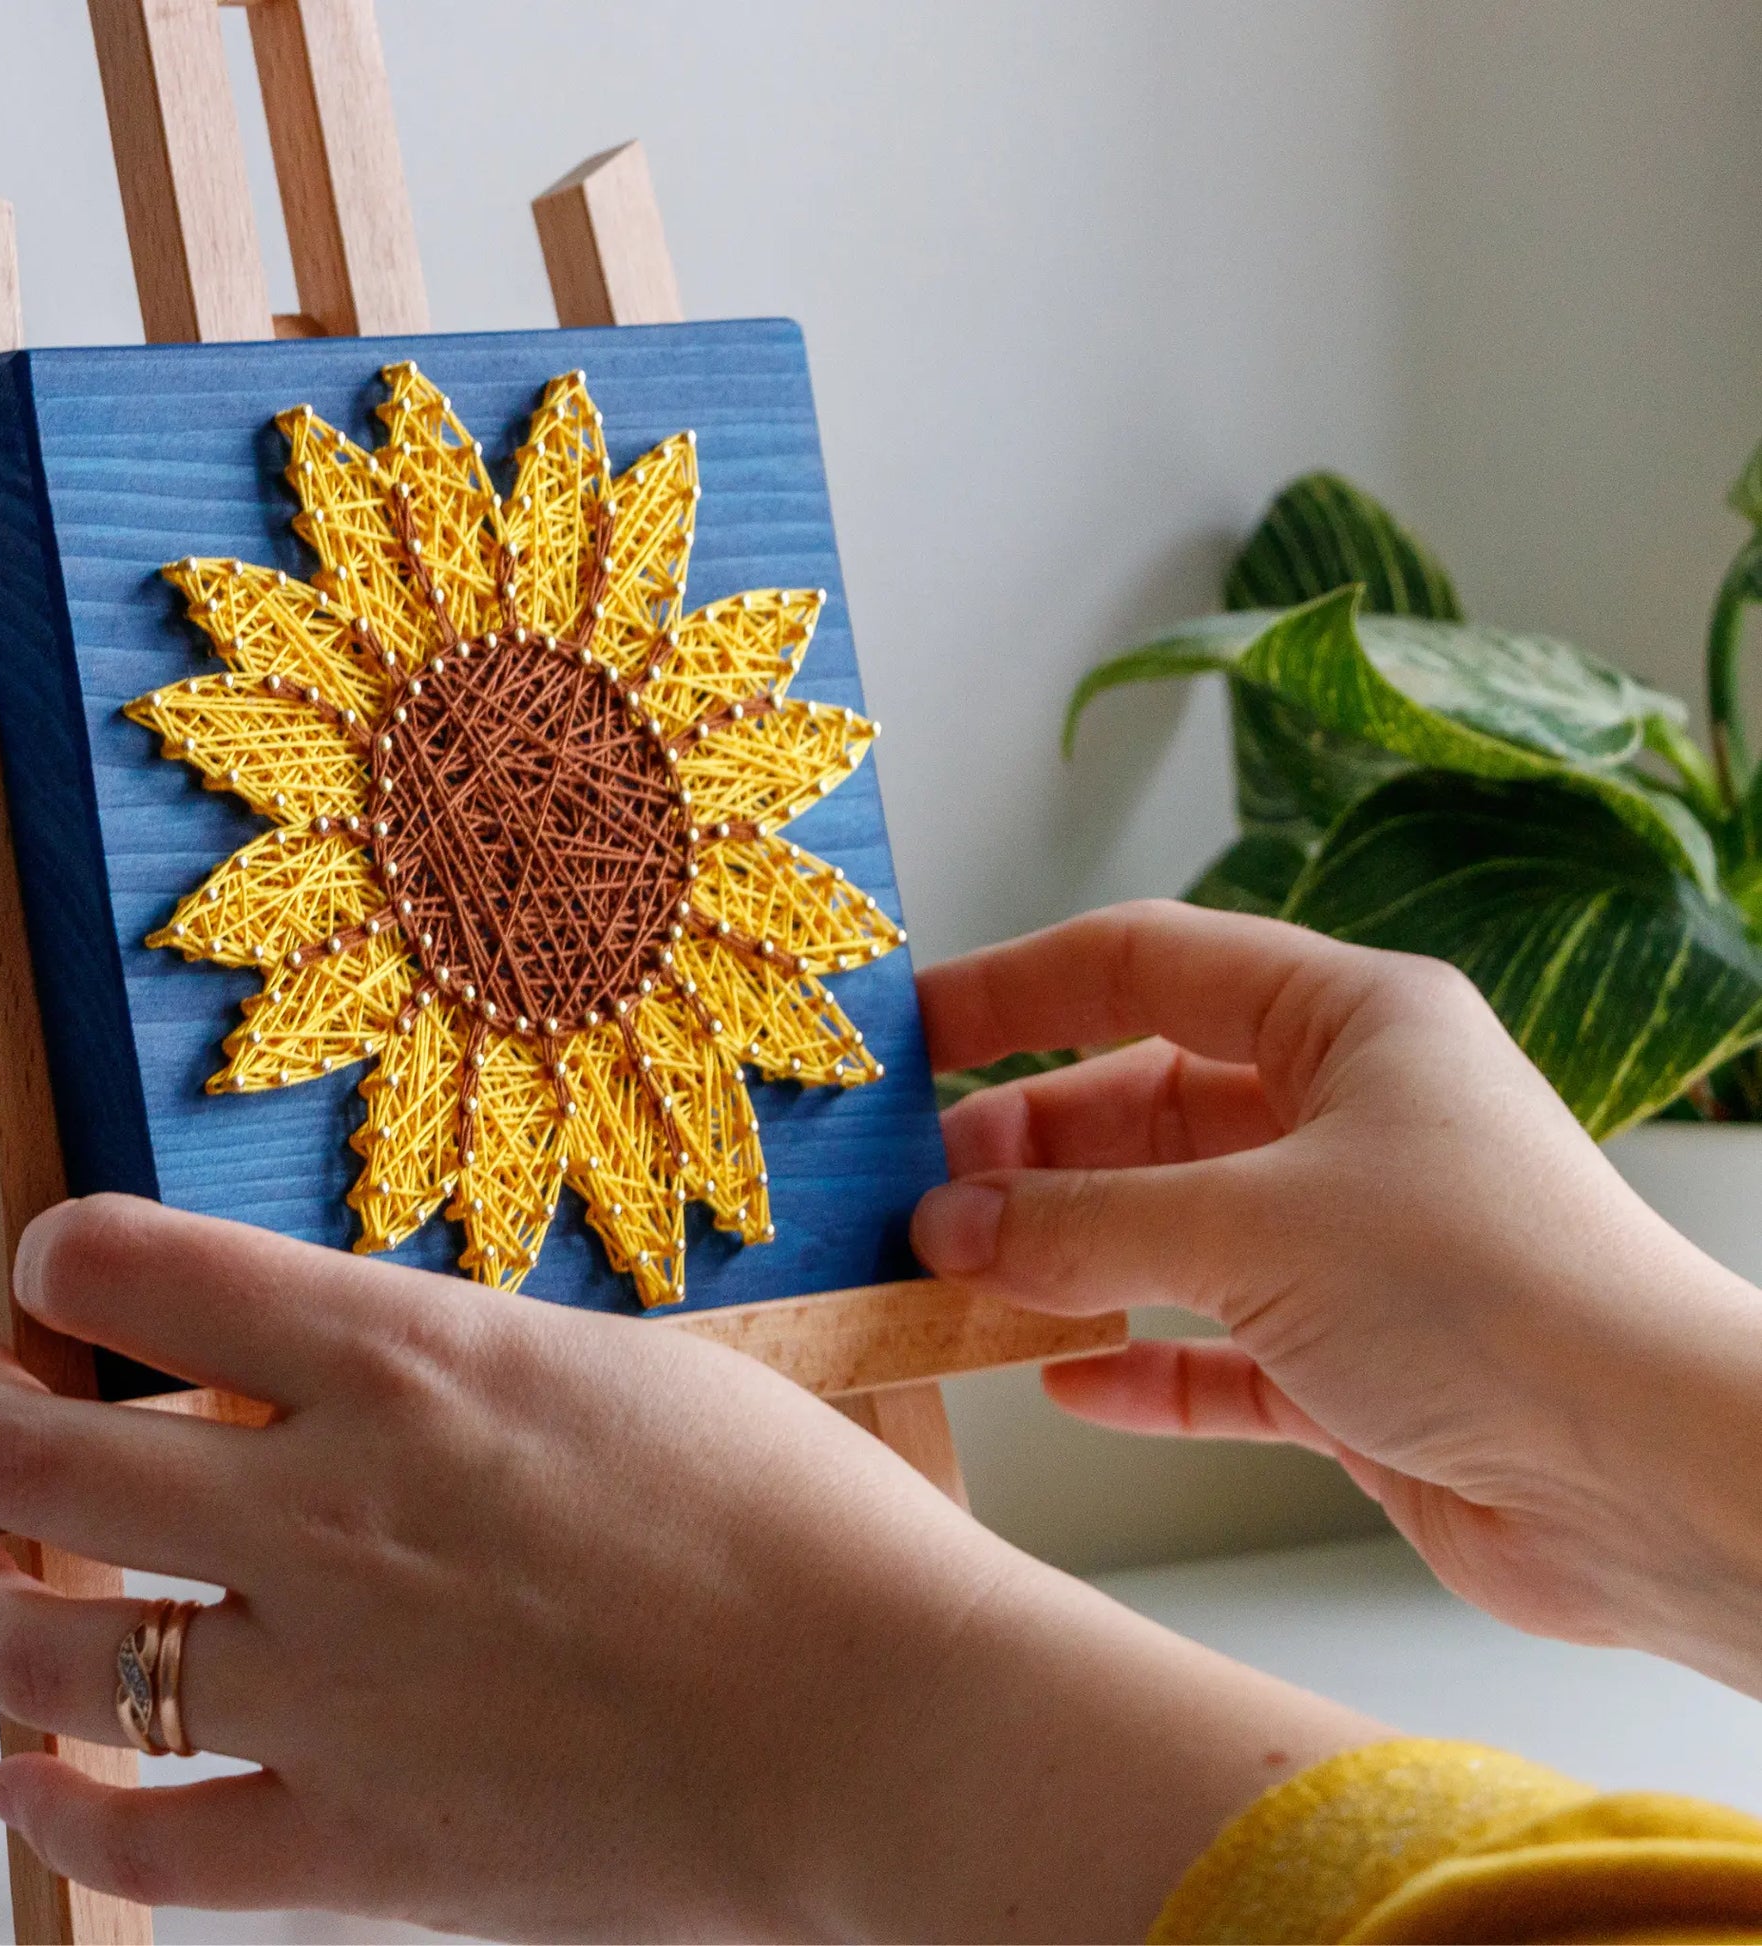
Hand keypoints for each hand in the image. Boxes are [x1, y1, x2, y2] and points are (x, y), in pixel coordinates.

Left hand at [0, 1195, 1377, 1937]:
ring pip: (34, 1653)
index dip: (61, 1254)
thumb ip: (458, 1364)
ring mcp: (330, 1688)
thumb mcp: (624, 1369)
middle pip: (28, 1457)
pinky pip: (138, 1847)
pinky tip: (38, 1783)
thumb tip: (353, 1366)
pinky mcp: (358, 1846)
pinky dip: (55, 1812)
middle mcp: (331, 1511)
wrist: (888, 1719)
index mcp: (413, 1362)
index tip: (61, 1271)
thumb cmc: (800, 1524)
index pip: (133, 1267)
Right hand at [913, 900, 1761, 1692]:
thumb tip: (946, 1221)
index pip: (1147, 967)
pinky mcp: (1353, 1358)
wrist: (1652, 1479)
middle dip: (1031, 1148)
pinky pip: (1212, 1346)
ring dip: (1069, 1257)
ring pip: (1171, 1228)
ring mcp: (1350, 1241)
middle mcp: (1349, 1120)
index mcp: (1349, 1025)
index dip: (1019, 990)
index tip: (915, 1032)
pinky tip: (1063, 1379)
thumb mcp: (1254, 1227)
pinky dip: (1138, 1359)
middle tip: (925, 1190)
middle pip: (1146, 1104)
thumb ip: (1083, 1223)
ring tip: (961, 1277)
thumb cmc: (1490, 1293)